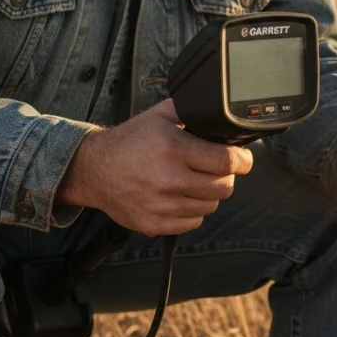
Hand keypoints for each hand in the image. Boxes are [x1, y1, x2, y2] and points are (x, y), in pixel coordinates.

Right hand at [57, 99, 252, 235]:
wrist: (93, 168)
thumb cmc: (131, 140)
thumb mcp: (161, 115)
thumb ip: (192, 111)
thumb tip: (223, 115)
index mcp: (174, 149)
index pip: (227, 162)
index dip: (243, 160)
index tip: (243, 159)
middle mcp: (169, 180)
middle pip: (224, 188)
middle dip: (226, 176)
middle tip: (215, 169)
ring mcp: (162, 206)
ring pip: (210, 206)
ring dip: (208, 194)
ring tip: (193, 181)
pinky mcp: (154, 224)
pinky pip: (193, 222)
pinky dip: (192, 211)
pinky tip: (180, 197)